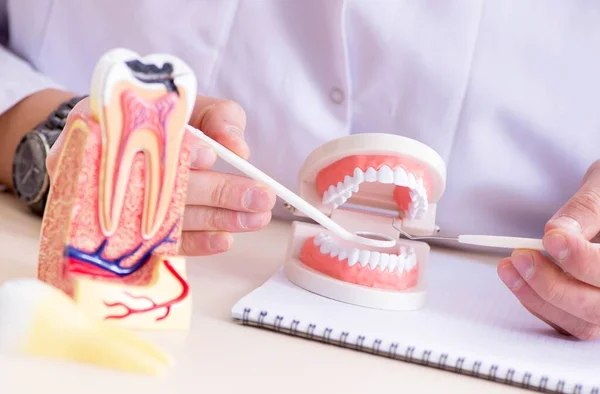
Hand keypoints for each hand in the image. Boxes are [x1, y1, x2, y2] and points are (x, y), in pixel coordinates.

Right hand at [47, 96, 275, 255]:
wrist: (125, 137)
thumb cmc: (169, 120)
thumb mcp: (196, 106)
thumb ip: (220, 119)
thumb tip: (240, 150)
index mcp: (136, 130)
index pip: (157, 144)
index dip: (185, 151)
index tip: (211, 155)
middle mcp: (127, 169)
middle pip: (175, 186)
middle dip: (220, 192)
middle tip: (260, 197)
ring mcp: (131, 205)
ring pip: (176, 217)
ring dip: (219, 219)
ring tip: (257, 218)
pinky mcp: (139, 232)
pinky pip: (167, 242)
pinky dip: (198, 243)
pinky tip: (225, 240)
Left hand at [497, 160, 599, 339]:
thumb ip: (585, 210)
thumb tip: (556, 232)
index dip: (581, 259)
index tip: (552, 238)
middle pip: (596, 306)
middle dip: (552, 284)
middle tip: (520, 256)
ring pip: (580, 322)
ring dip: (537, 297)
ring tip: (508, 267)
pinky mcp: (588, 313)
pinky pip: (564, 323)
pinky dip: (537, 303)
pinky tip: (517, 279)